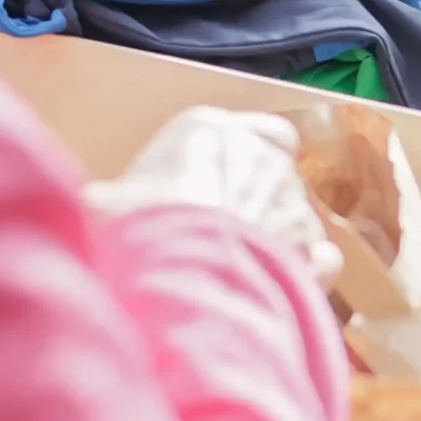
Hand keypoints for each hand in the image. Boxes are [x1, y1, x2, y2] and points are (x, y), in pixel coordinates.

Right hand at [84, 107, 340, 289]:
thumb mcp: (105, 203)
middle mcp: (262, 158)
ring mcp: (293, 202)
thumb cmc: (130, 229)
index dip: (254, 160)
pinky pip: (323, 256)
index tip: (234, 185)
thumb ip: (117, 199)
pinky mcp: (313, 248)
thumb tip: (97, 209)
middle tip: (227, 242)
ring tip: (242, 274)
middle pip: (277, 180)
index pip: (263, 132)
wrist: (171, 274)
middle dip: (261, 208)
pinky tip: (280, 287)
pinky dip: (309, 271)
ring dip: (280, 243)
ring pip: (298, 220)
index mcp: (212, 132)